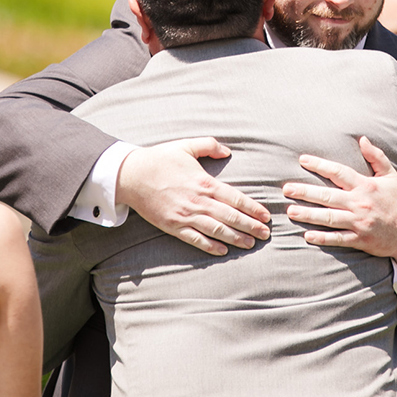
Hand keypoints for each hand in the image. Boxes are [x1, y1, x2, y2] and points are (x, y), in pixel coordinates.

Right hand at [118, 137, 270, 255]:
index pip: (236, 199)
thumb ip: (209, 145)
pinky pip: (196, 239)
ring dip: (236, 238)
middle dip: (251, 226)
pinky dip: (211, 246)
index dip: (253, 208)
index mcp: (205, 182)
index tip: (265, 216)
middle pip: (231, 217)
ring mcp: (186, 215)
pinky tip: (223, 251)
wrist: (131, 175)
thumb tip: (227, 150)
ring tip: (250, 244)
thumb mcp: (185, 146)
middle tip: (265, 234)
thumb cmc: (159, 159)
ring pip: (217, 230)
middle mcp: (199, 201)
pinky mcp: (173, 225)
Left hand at [286, 137, 396, 274]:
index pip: (339, 172)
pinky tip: (307, 235)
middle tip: (286, 189)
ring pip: (329, 218)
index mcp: (366, 186)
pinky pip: (339, 238)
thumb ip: (377, 157)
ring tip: (290, 211)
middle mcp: (361, 204)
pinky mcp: (361, 239)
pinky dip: (323, 238)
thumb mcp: (391, 177)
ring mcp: (360, 223)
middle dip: (305, 192)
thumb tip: (362, 139)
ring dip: (308, 215)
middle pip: (328, 196)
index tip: (302, 160)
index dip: (320, 165)